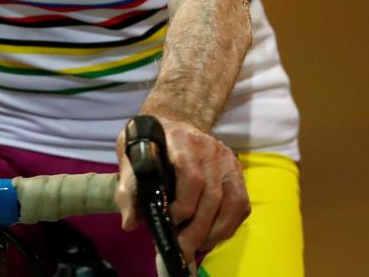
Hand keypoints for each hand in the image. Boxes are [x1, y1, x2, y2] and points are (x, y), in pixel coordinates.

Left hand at [115, 112, 249, 262]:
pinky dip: (228, 225)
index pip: (192, 177)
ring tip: (195, 245)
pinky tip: (210, 235)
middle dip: (196, 229)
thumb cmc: (150, 139)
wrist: (175, 119)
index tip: (169, 221)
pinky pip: (241, 204)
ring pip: (232, 203)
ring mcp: (226, 160)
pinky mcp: (236, 171)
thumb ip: (128, 184)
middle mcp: (210, 149)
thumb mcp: (130, 151)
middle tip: (180, 248)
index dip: (183, 206)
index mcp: (181, 140)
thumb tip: (130, 222)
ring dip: (214, 232)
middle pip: (212, 196)